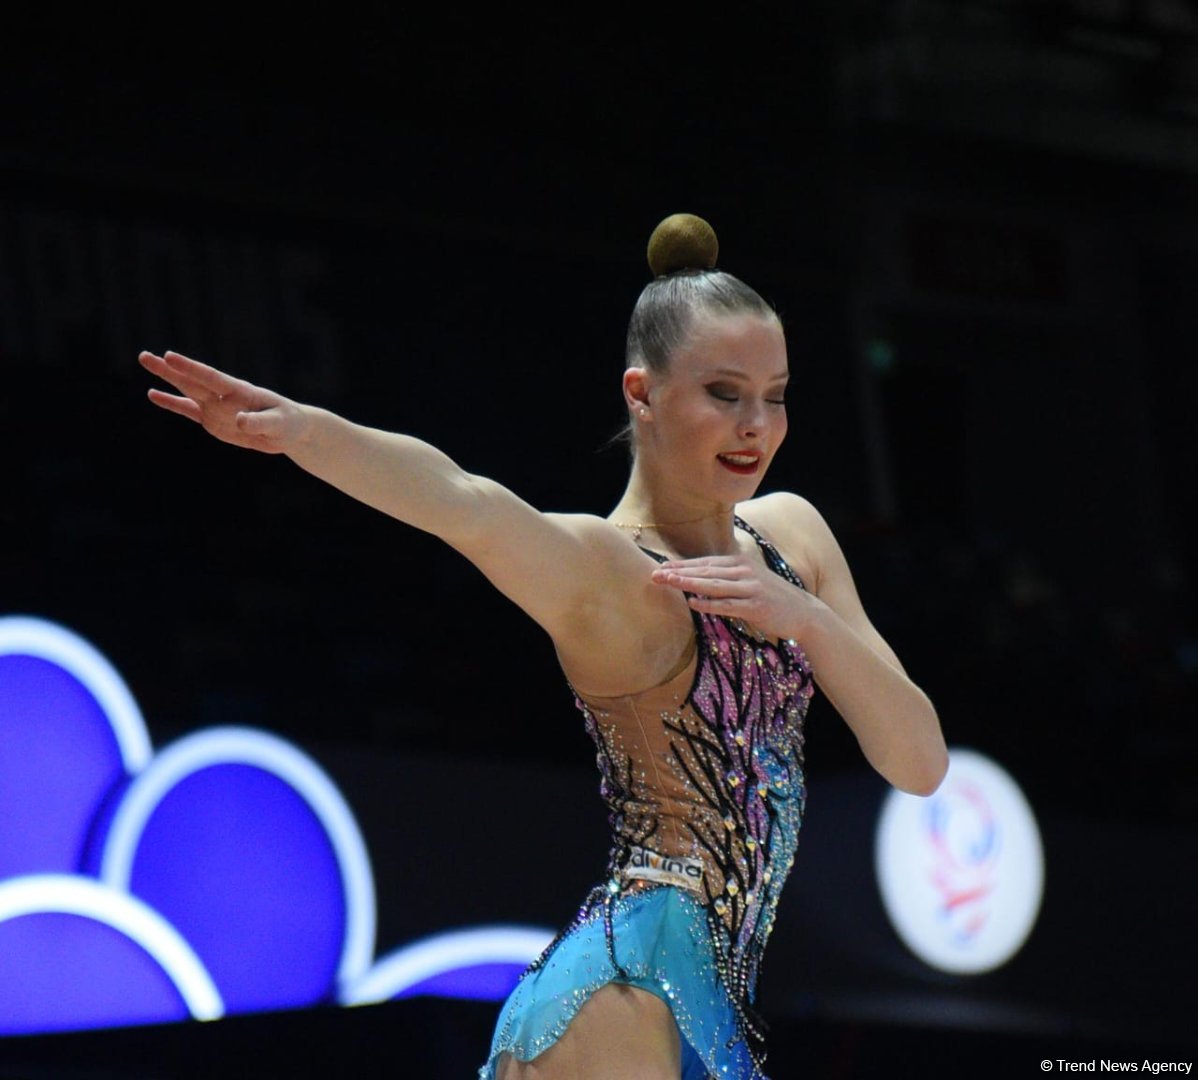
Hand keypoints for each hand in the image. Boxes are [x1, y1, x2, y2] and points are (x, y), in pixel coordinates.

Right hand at [139, 351, 306, 453]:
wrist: (288, 431)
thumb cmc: (288, 423)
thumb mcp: (279, 424)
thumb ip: (260, 422)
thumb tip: (239, 421)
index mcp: (240, 391)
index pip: (212, 378)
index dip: (191, 368)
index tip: (170, 357)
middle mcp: (223, 396)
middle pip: (193, 381)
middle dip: (170, 369)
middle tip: (145, 356)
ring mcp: (216, 407)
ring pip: (186, 391)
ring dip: (166, 378)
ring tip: (145, 360)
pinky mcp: (212, 421)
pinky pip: (188, 411)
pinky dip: (172, 403)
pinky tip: (152, 394)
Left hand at [650, 554, 817, 641]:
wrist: (804, 612)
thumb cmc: (771, 598)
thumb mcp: (749, 582)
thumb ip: (727, 579)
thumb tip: (698, 580)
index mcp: (740, 563)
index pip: (705, 562)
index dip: (682, 564)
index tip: (661, 566)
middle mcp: (744, 571)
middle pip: (705, 570)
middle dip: (679, 572)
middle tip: (655, 574)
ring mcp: (751, 588)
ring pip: (714, 584)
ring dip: (689, 583)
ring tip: (668, 582)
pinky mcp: (756, 606)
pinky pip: (728, 605)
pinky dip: (709, 604)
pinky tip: (692, 603)